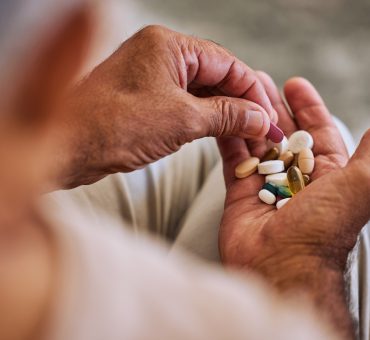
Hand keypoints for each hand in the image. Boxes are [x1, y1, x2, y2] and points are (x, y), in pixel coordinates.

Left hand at [56, 25, 278, 188]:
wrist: (68, 147)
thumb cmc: (116, 125)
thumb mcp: (182, 120)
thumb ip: (226, 116)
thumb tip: (260, 118)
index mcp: (169, 46)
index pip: (226, 63)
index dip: (252, 91)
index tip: (268, 116)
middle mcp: (160, 56)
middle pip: (215, 77)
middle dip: (240, 105)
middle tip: (261, 130)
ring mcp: (152, 78)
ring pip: (201, 94)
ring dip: (223, 115)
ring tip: (246, 137)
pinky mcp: (146, 101)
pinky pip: (184, 106)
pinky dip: (203, 121)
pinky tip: (220, 135)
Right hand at [218, 75, 369, 337]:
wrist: (280, 266)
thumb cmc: (322, 229)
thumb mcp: (359, 185)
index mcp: (328, 176)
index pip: (318, 132)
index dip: (309, 107)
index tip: (295, 84)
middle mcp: (296, 179)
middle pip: (283, 133)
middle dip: (273, 106)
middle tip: (259, 81)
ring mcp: (266, 185)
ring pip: (256, 143)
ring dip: (249, 118)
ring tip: (238, 93)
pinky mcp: (239, 194)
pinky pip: (233, 160)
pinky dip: (229, 139)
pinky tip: (224, 120)